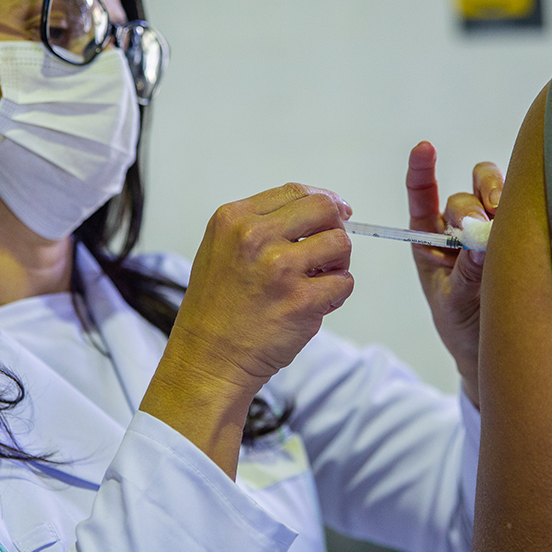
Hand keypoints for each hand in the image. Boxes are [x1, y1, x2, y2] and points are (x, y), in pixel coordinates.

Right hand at [141, 183, 352, 476]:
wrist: (207, 360)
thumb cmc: (216, 310)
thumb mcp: (222, 249)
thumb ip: (262, 226)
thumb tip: (319, 210)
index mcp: (234, 219)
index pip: (296, 191)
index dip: (323, 201)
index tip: (336, 213)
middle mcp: (254, 236)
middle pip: (325, 208)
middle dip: (335, 227)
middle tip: (328, 252)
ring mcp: (278, 267)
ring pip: (340, 243)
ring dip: (336, 264)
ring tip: (316, 282)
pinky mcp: (300, 299)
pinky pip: (343, 283)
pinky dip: (336, 295)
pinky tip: (313, 306)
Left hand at [407, 141, 503, 406]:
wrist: (494, 351)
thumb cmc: (464, 327)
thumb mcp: (457, 304)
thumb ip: (467, 274)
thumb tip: (481, 241)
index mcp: (430, 240)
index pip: (422, 195)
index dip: (421, 169)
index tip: (425, 147)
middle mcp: (460, 228)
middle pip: (466, 193)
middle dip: (472, 203)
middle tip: (479, 224)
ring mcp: (493, 228)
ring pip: (496, 190)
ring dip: (500, 198)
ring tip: (505, 221)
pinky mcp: (522, 233)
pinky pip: (526, 206)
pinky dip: (528, 206)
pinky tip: (534, 220)